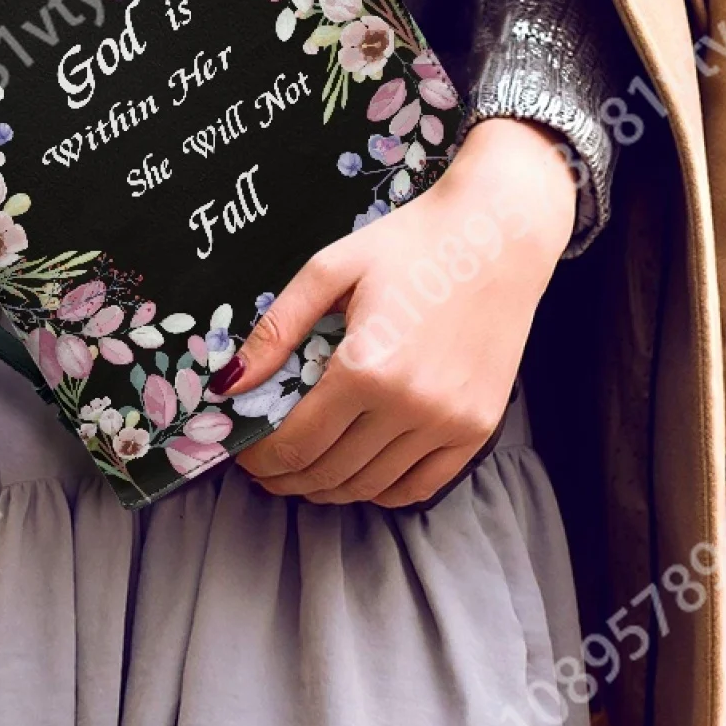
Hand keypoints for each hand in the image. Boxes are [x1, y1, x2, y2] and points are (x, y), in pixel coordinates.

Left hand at [220, 119, 576, 506]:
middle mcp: (409, 404)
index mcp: (365, 366)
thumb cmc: (410, 244)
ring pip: (371, 485)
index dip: (261, 459)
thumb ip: (276, 331)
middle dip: (286, 478)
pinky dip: (382, 490)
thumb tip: (227, 385)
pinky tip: (358, 475)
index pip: (296, 442)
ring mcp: (449, 422)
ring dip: (329, 489)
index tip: (243, 455)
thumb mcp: (330, 270)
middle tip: (264, 471)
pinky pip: (420, 485)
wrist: (498, 234)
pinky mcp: (478, 427)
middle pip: (330, 471)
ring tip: (304, 475)